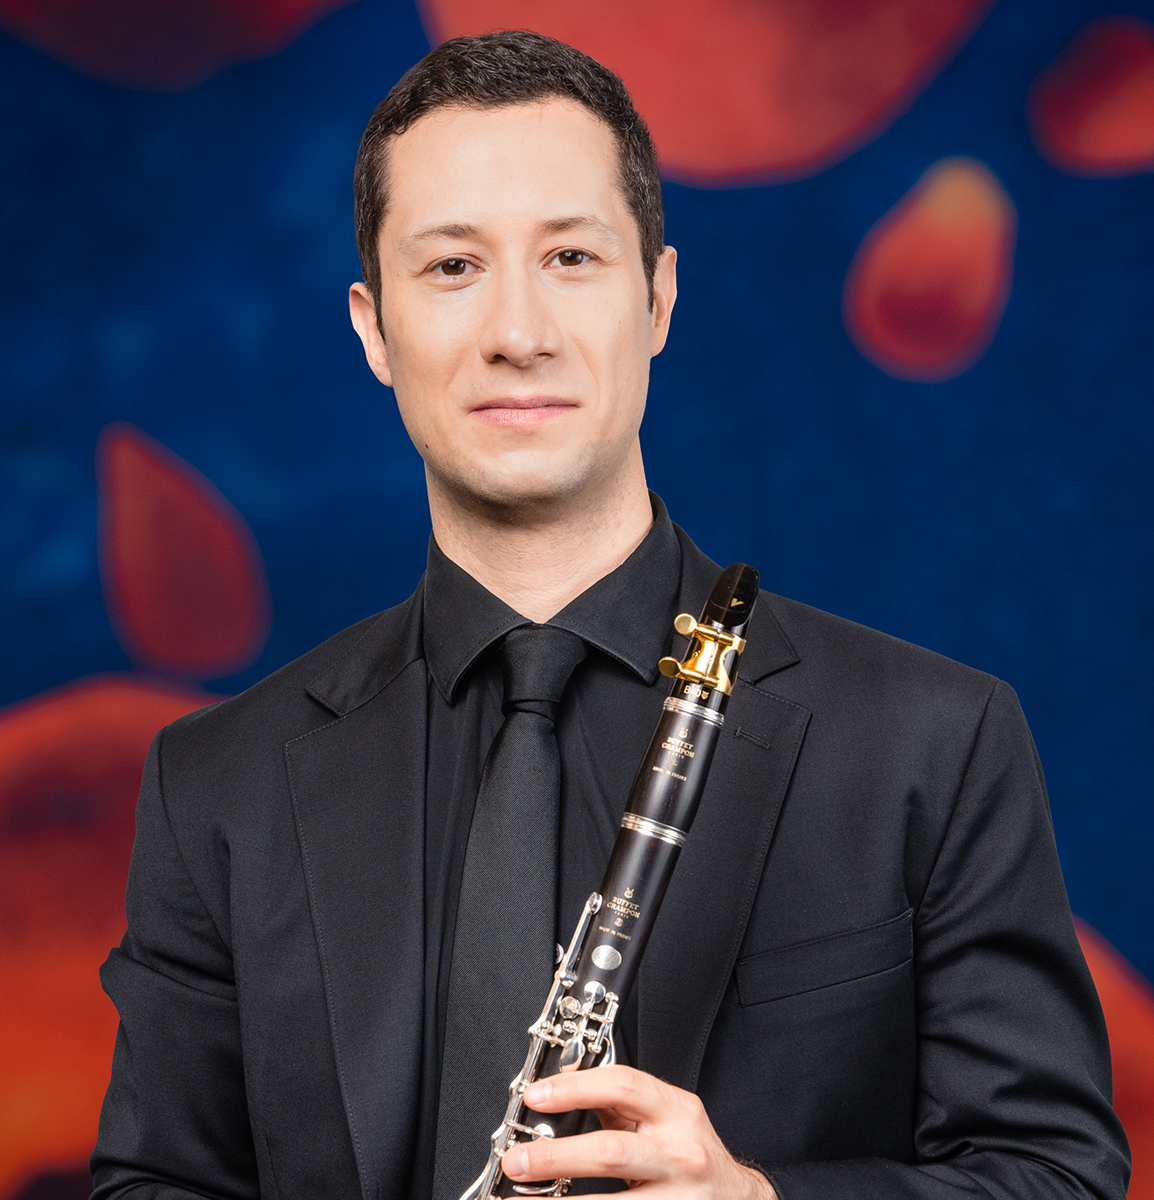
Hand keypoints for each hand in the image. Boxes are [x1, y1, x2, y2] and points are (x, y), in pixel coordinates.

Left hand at [502, 1065, 777, 1197]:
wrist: (739, 1198)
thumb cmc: (688, 1150)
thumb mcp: (665, 1116)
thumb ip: (620, 1104)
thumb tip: (558, 1091)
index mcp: (677, 1110)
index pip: (624, 1086)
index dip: (576, 1087)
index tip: (535, 1096)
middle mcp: (682, 1153)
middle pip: (612, 1152)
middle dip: (557, 1157)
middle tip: (515, 1160)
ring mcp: (680, 1198)